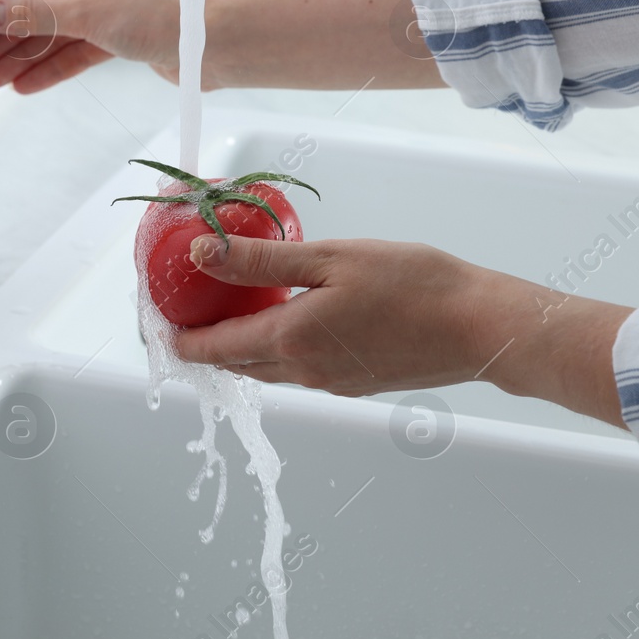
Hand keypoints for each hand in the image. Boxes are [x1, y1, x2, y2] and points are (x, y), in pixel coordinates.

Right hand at [0, 0, 184, 93]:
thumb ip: (35, 17)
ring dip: (27, 57)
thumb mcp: (89, 15)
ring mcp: (111, 6)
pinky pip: (77, 50)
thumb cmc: (165, 16)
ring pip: (58, 33)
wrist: (211, 48)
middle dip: (12, 37)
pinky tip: (26, 83)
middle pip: (44, 7)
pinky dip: (53, 67)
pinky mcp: (120, 35)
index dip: (2, 3)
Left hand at [174, 234, 630, 426]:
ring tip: (228, 314)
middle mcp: (303, 373)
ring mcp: (331, 384)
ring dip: (239, 348)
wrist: (480, 327)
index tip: (158, 319)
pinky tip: (287, 321)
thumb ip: (261, 261)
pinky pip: (299, 371)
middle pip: (234, 366)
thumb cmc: (414, 284)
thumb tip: (200, 254)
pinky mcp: (356, 383)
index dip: (179, 337)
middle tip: (185, 313)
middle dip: (203, 344)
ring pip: (266, 371)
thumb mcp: (331, 258)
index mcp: (290, 342)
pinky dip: (276, 350)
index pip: (212, 350)